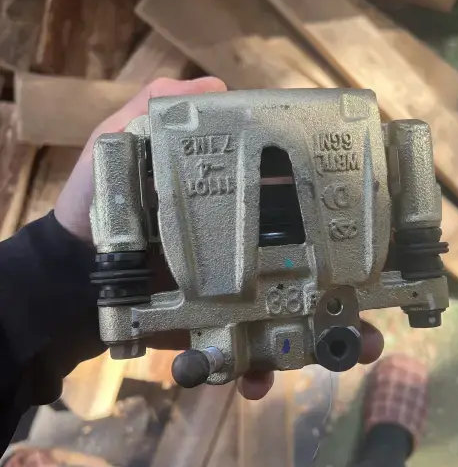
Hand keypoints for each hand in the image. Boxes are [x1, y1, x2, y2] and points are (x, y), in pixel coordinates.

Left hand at [55, 77, 383, 399]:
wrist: (69, 275)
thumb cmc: (96, 205)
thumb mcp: (117, 147)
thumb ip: (153, 110)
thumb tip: (216, 85)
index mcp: (236, 203)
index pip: (298, 203)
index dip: (340, 215)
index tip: (377, 227)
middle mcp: (246, 248)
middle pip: (313, 267)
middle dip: (353, 291)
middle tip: (379, 309)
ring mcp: (234, 292)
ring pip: (293, 314)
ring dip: (327, 336)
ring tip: (350, 350)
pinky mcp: (215, 329)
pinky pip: (247, 352)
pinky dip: (259, 371)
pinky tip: (260, 382)